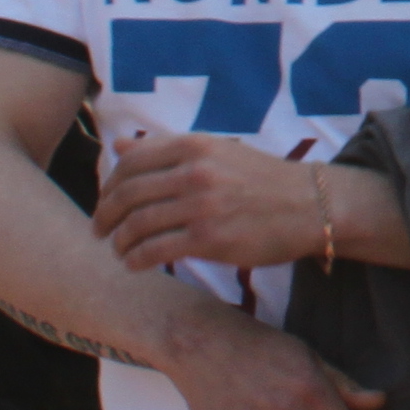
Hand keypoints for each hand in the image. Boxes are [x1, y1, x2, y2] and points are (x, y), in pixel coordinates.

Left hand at [92, 135, 336, 273]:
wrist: (308, 204)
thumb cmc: (260, 179)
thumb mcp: (215, 152)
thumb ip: (165, 149)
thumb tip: (118, 145)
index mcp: (194, 146)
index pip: (130, 163)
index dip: (108, 187)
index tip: (105, 203)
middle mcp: (195, 171)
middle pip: (128, 194)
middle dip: (105, 216)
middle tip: (100, 231)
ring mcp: (202, 205)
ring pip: (138, 224)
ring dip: (120, 241)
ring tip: (120, 250)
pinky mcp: (209, 238)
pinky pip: (156, 251)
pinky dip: (136, 260)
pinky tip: (135, 264)